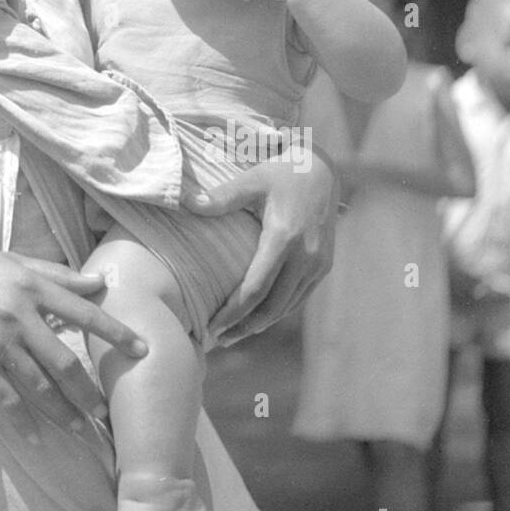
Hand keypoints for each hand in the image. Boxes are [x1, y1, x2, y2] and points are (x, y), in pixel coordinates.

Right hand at [0, 252, 147, 442]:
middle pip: (64, 360)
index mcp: (30, 284)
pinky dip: (24, 420)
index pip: (82, 311)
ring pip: (39, 384)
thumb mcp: (10, 261)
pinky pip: (8, 397)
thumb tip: (97, 280)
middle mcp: (19, 313)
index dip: (115, 331)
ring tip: (83, 429)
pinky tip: (38, 437)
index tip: (142, 349)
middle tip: (108, 409)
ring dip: (63, 411)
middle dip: (89, 389)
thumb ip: (56, 272)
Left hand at [186, 138, 338, 343]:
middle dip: (244, 327)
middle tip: (218, 339)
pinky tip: (258, 318)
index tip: (212, 327)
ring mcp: (318, 265)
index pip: (256, 289)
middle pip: (272, 307)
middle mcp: (305, 257)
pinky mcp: (323, 267)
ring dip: (260, 324)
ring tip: (234, 334)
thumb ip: (221, 197)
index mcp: (284, 238)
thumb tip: (186, 203)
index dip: (233, 313)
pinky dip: (278, 312)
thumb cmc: (281, 173)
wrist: (323, 171)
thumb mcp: (251, 180)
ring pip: (287, 307)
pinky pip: (298, 298)